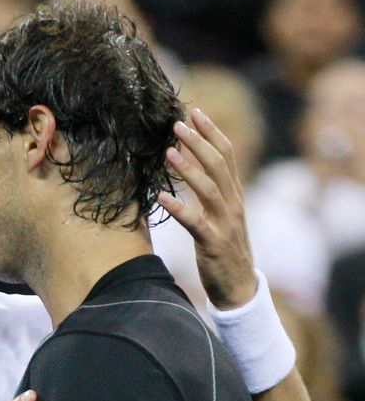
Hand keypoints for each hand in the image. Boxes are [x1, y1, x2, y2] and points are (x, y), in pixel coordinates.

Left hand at [157, 109, 256, 308]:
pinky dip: (178, 208)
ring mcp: (225, 224)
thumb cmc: (225, 248)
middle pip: (218, 166)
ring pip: (209, 189)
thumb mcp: (222, 214)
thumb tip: (192, 162)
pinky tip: (161, 196)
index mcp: (235, 195)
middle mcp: (233, 205)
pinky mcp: (213, 243)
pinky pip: (194, 223)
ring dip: (188, 169)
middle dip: (198, 142)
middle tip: (178, 123)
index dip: (212, 133)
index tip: (195, 112)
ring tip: (168, 151)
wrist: (239, 288)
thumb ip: (212, 190)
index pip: (226, 156)